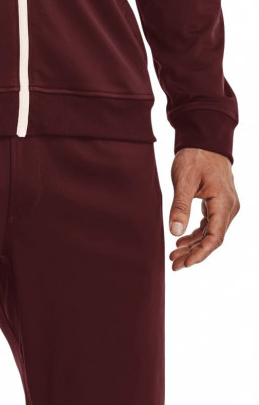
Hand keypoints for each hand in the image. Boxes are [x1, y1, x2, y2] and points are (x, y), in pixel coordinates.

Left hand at [169, 148, 239, 270]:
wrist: (204, 139)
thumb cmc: (195, 156)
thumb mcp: (184, 181)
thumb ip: (180, 207)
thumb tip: (175, 233)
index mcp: (223, 202)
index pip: (215, 237)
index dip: (200, 253)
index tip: (184, 263)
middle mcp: (229, 206)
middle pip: (213, 239)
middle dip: (193, 254)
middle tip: (174, 265)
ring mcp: (225, 206)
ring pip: (211, 234)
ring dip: (193, 246)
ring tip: (174, 256)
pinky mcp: (218, 204)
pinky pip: (209, 225)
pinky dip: (196, 235)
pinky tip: (181, 242)